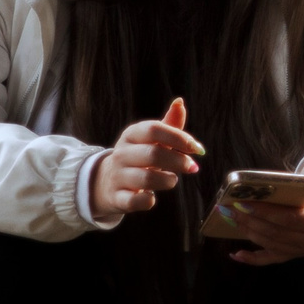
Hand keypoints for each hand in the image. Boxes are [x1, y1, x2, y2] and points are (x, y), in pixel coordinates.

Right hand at [92, 98, 202, 218]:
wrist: (107, 183)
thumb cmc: (139, 157)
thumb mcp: (151, 140)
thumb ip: (169, 124)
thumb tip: (180, 102)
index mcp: (131, 135)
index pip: (153, 130)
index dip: (178, 137)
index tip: (196, 148)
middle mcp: (121, 154)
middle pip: (153, 154)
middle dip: (178, 161)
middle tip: (192, 167)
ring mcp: (117, 176)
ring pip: (147, 179)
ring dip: (168, 181)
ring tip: (172, 180)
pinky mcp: (117, 198)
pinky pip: (136, 201)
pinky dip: (149, 201)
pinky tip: (152, 197)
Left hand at [225, 155, 303, 266]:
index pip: (292, 218)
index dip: (266, 213)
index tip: (244, 203)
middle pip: (277, 233)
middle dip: (251, 220)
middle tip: (230, 208)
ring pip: (271, 244)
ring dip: (248, 231)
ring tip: (230, 217)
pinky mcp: (293, 253)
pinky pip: (270, 258)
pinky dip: (252, 258)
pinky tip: (235, 254)